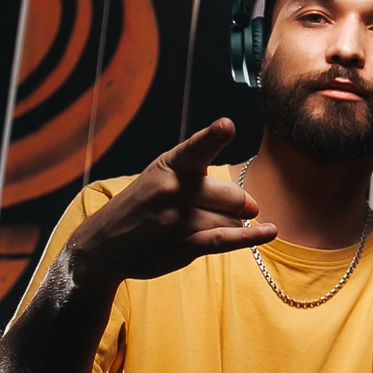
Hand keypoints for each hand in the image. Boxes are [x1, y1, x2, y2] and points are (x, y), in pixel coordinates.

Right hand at [62, 118, 275, 288]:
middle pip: (233, 196)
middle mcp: (173, 190)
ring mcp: (177, 220)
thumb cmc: (144, 204)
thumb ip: (206, 181)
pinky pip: (224, 240)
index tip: (226, 126)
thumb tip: (254, 207)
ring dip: (228, 225)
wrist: (104, 243)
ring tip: (200, 224)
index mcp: (169, 165)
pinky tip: (269, 231)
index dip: (213, 136)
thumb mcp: (162, 175)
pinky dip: (250, 237)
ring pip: (231, 220)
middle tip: (218, 210)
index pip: (197, 148)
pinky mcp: (181, 246)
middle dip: (237, 206)